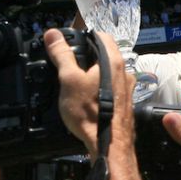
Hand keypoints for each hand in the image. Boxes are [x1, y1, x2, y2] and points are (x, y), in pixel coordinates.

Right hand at [44, 30, 132, 158]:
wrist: (108, 145)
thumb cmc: (90, 113)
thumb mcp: (68, 79)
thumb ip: (61, 54)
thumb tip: (53, 34)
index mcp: (113, 61)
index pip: (101, 35)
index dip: (84, 36)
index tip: (70, 44)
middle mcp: (125, 72)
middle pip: (105, 54)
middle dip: (87, 56)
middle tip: (69, 64)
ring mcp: (127, 88)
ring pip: (109, 72)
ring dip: (93, 73)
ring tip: (75, 82)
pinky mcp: (125, 103)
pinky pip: (111, 87)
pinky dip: (99, 87)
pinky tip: (87, 98)